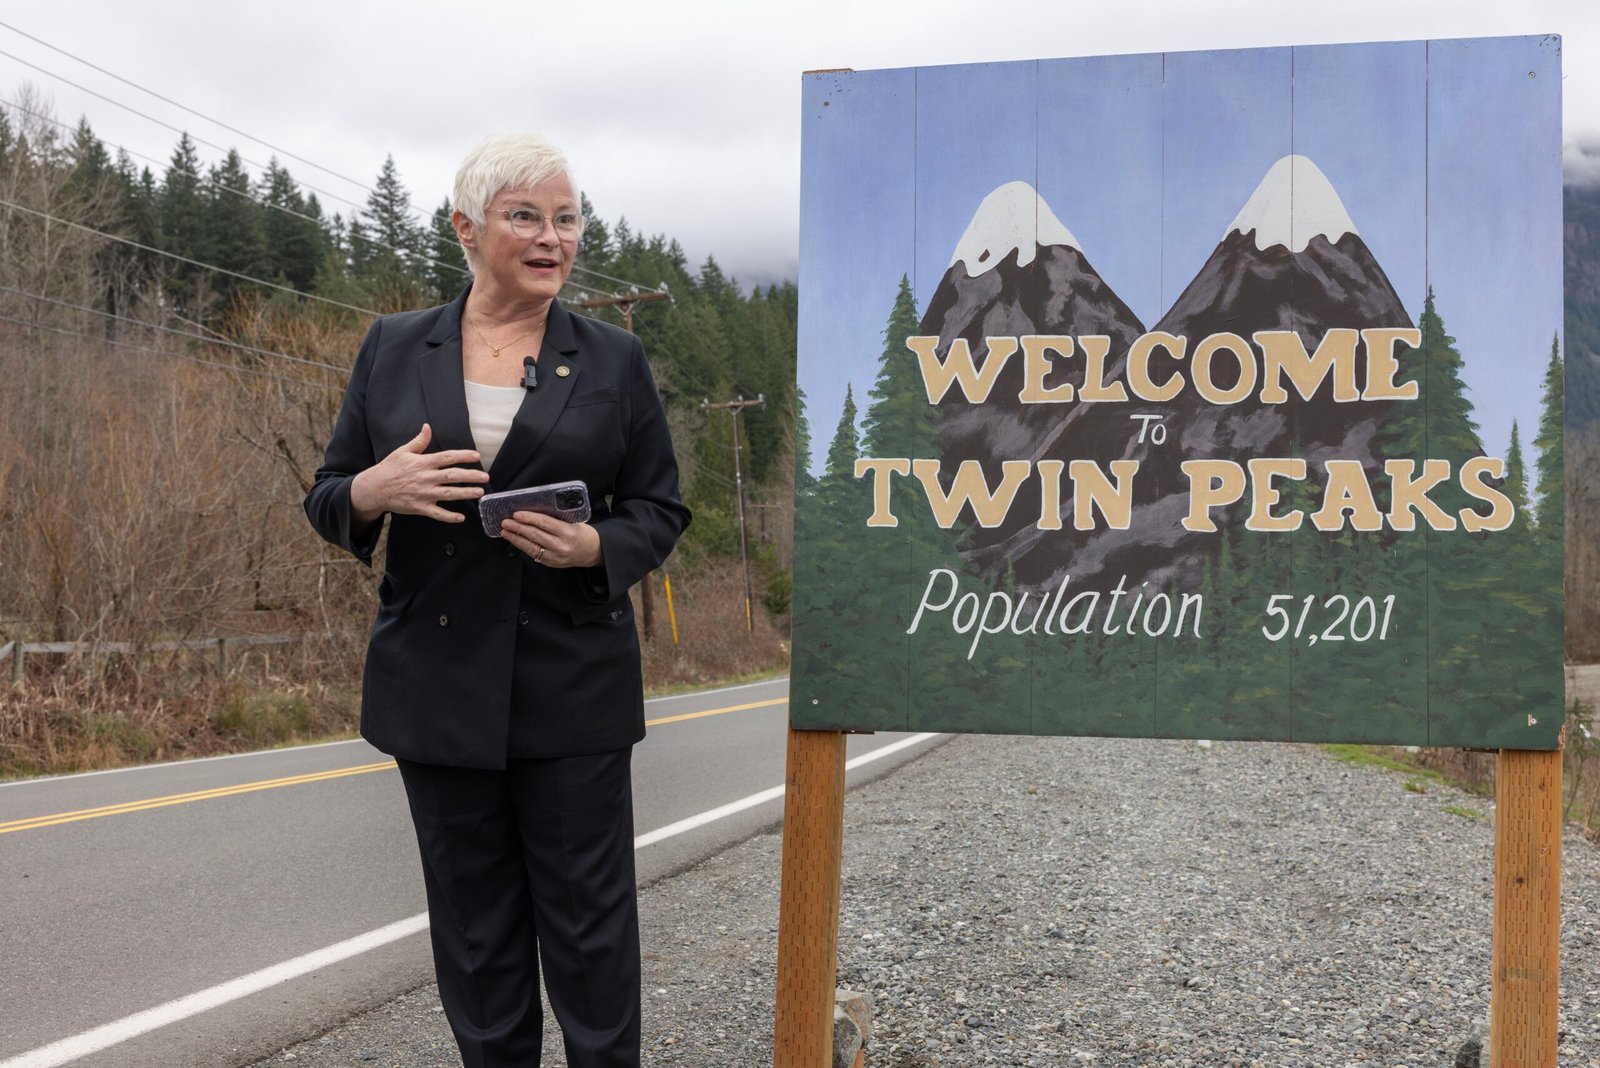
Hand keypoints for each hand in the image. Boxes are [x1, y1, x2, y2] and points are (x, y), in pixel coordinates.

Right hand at [350, 423, 488, 524]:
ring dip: (465, 494)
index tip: (476, 456)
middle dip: (470, 476)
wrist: (373, 488)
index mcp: (422, 463)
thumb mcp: (402, 451)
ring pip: (448, 494)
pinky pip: (436, 513)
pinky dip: (448, 516)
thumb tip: (427, 427)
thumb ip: (418, 441)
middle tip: (485, 477)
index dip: (462, 456)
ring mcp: (423, 494)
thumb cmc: (389, 468)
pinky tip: (461, 518)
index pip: (446, 457)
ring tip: (480, 493)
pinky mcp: (419, 507)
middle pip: (451, 476)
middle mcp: (425, 478)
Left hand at [501, 510, 603, 567]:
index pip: (544, 523)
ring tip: (505, 531)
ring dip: (515, 538)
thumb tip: (533, 514)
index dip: (529, 518)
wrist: (593, 552)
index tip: (517, 514)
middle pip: (535, 535)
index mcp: (568, 532)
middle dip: (518, 527)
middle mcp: (561, 545)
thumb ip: (556, 520)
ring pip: (531, 546)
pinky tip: (515, 540)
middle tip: (506, 522)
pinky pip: (533, 554)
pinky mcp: (551, 563)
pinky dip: (522, 546)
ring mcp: (555, 557)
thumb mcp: (574, 522)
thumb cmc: (583, 534)